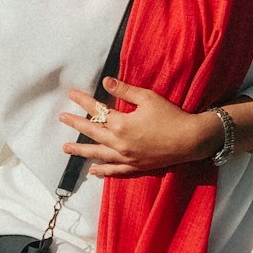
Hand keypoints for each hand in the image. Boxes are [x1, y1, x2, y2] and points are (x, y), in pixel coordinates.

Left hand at [59, 76, 219, 177]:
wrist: (191, 140)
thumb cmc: (171, 116)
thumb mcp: (148, 98)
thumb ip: (125, 90)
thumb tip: (106, 81)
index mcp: (121, 124)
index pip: (97, 110)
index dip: (83, 101)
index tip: (71, 95)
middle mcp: (120, 143)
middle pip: (92, 132)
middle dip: (76, 124)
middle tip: (62, 118)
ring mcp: (126, 157)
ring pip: (98, 154)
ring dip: (81, 151)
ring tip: (66, 148)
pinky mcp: (136, 166)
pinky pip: (115, 170)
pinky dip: (102, 171)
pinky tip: (93, 171)